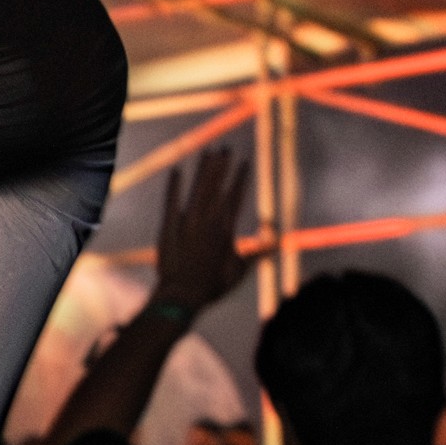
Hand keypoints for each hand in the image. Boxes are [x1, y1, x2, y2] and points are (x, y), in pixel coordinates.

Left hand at [149, 134, 251, 329]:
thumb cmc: (212, 286)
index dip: (240, 177)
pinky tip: (176, 170)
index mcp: (225, 228)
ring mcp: (186, 222)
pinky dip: (173, 186)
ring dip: (203, 170)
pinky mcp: (168, 227)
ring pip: (197, 190)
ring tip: (208, 152)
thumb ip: (257, 254)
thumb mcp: (239, 270)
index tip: (245, 161)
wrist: (181, 296)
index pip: (236, 196)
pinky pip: (170, 201)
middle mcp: (207, 221)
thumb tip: (277, 246)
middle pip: (216, 186)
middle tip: (225, 148)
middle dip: (222, 166)